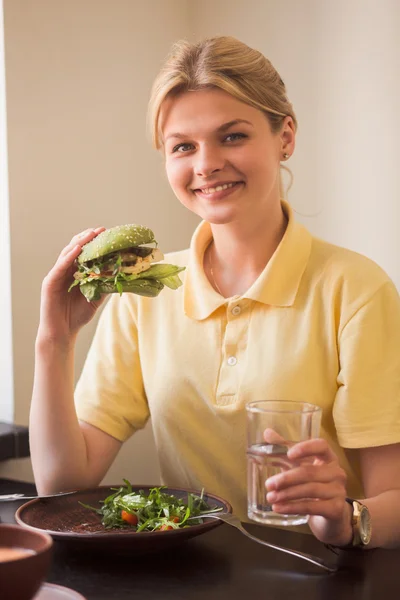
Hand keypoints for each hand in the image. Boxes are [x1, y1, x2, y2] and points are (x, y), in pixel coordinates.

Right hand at [38, 227, 105, 342]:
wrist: (62, 333)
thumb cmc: (77, 316)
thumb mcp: (96, 297)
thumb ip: (105, 284)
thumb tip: (121, 273)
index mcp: (74, 273)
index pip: (84, 253)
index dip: (94, 243)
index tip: (108, 234)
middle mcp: (64, 271)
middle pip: (75, 249)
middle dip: (87, 238)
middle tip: (101, 230)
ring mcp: (56, 275)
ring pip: (66, 254)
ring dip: (79, 243)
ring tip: (90, 234)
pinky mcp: (49, 283)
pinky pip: (59, 267)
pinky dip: (68, 257)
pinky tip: (77, 249)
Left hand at [265, 438, 352, 545]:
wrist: (332, 512)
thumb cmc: (313, 483)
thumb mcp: (299, 465)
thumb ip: (284, 449)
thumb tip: (267, 432)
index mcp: (329, 457)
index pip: (321, 446)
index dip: (306, 448)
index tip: (288, 454)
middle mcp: (337, 472)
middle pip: (310, 472)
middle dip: (286, 479)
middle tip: (268, 484)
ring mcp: (339, 491)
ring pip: (310, 490)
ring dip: (287, 494)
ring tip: (270, 498)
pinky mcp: (336, 509)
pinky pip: (312, 507)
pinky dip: (292, 507)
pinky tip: (279, 508)